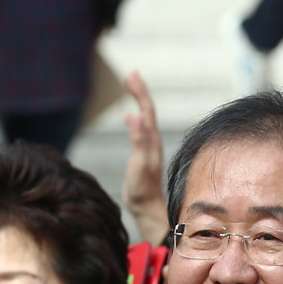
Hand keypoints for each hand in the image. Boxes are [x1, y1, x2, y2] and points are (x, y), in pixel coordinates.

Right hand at [122, 70, 167, 241]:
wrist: (146, 208)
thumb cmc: (143, 189)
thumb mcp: (139, 164)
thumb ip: (138, 140)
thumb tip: (134, 115)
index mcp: (151, 140)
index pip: (146, 110)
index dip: (140, 92)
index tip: (132, 75)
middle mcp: (152, 141)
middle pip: (147, 110)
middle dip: (139, 91)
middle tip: (130, 75)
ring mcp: (148, 148)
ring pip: (144, 118)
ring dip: (138, 101)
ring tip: (131, 88)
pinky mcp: (143, 155)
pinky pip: (140, 129)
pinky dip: (135, 118)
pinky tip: (130, 119)